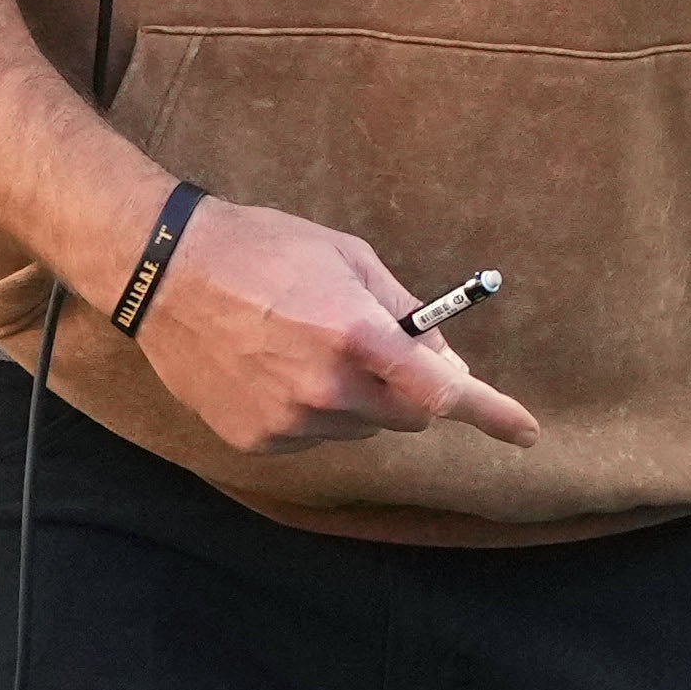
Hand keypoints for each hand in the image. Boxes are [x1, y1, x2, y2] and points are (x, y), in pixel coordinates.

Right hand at [128, 199, 541, 457]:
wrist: (165, 272)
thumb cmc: (261, 249)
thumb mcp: (346, 256)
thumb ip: (403, 311)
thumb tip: (446, 362)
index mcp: (357, 336)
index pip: (443, 393)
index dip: (491, 413)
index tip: (525, 432)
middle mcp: (328, 389)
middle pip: (406, 416)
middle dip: (405, 387)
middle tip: (368, 344)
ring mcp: (289, 421)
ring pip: (358, 427)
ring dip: (354, 398)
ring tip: (302, 346)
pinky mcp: (257, 440)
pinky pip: (312, 436)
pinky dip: (309, 411)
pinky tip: (273, 368)